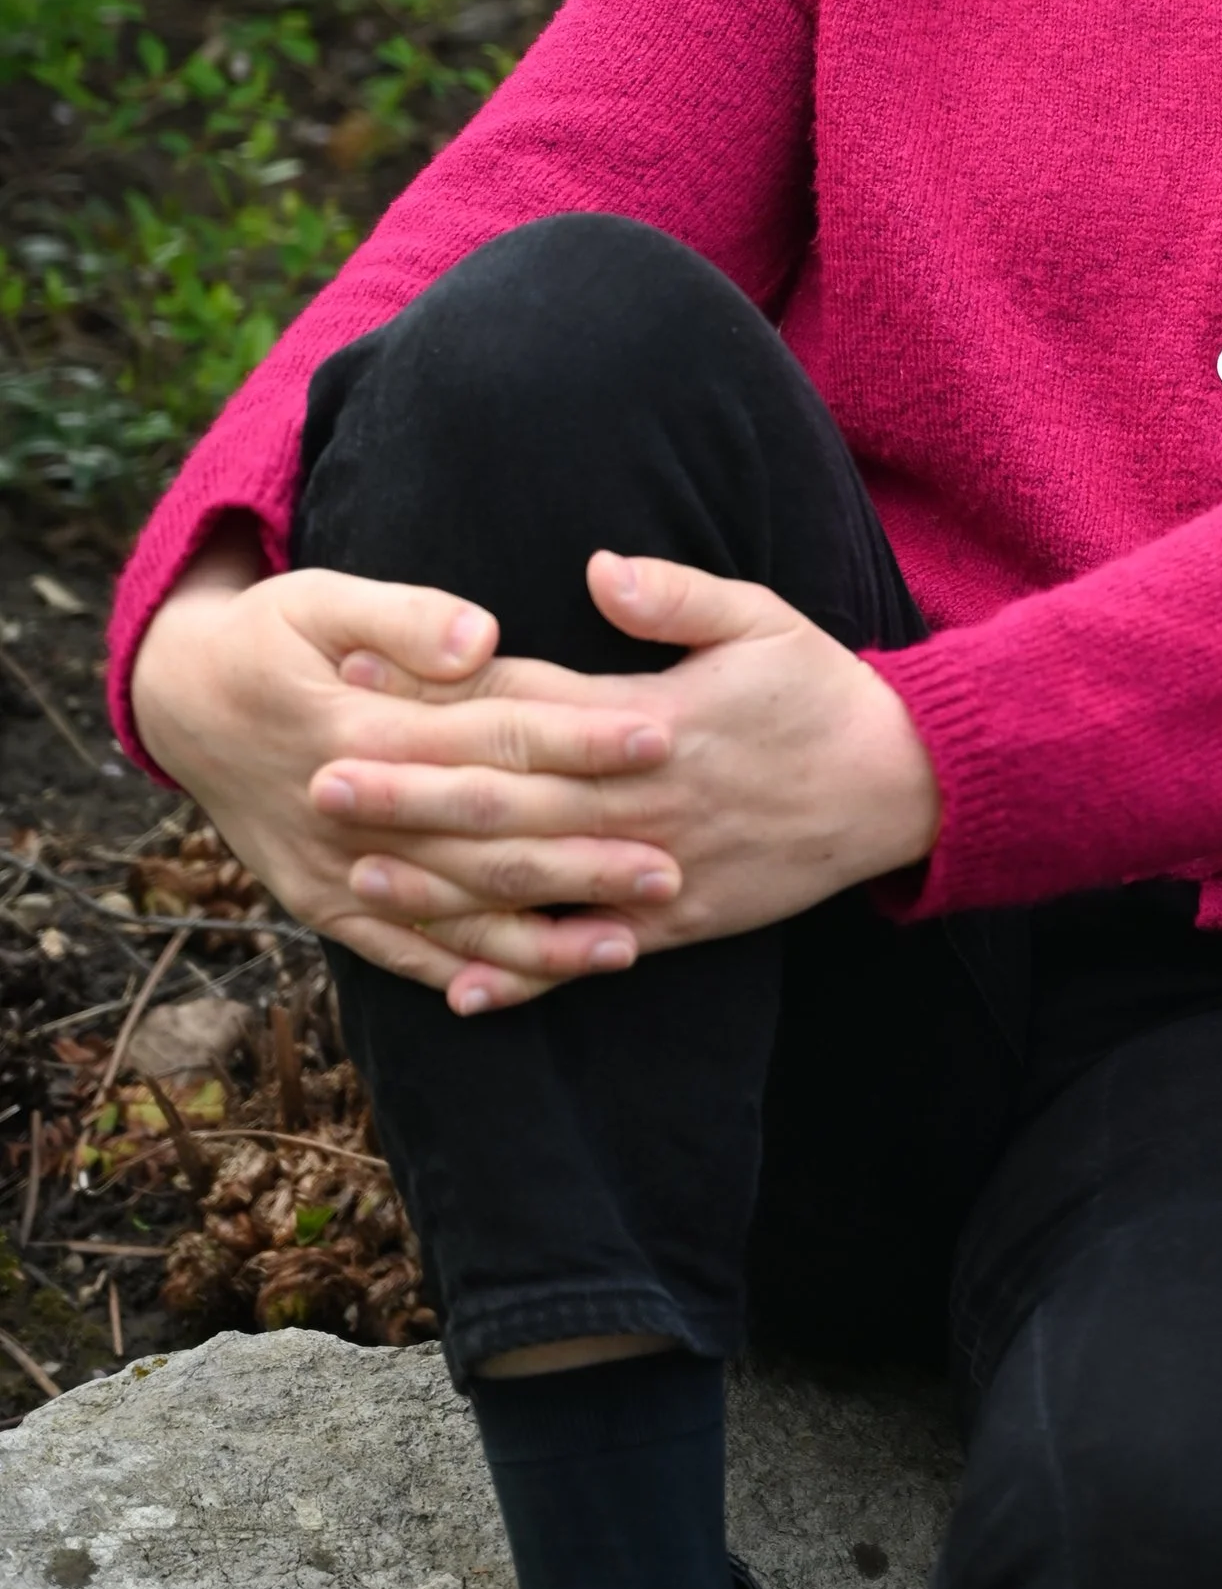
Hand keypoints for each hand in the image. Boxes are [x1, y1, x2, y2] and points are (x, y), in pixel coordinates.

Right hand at [128, 537, 672, 1008]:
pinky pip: (399, 952)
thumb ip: (404, 616)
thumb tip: (480, 636)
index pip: (494, 737)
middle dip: (584, 857)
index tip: (661, 737)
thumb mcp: (320, 599)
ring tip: (629, 946)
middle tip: (672, 868)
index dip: (580, 737)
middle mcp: (352, 813)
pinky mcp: (324, 903)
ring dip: (541, 937)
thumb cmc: (270, 637)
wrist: (183, 703)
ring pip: (453, 912)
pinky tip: (524, 989)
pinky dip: (461, 974)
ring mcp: (334, 871)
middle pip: (487, 841)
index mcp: (363, 731)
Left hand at [306, 550, 939, 1004]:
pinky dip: (523, 979)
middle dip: (409, 790)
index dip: (440, 690)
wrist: (903, 787)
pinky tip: (454, 989)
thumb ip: (675, 595)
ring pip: (534, 882)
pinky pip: (586, 954)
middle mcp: (644, 799)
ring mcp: (659, 869)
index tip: (361, 673)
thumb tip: (595, 567)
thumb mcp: (761, 617)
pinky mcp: (678, 922)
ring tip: (358, 871)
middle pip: (508, 797)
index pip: (527, 703)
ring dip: (443, 882)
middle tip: (319, 780)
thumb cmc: (823, 690)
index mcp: (654, 718)